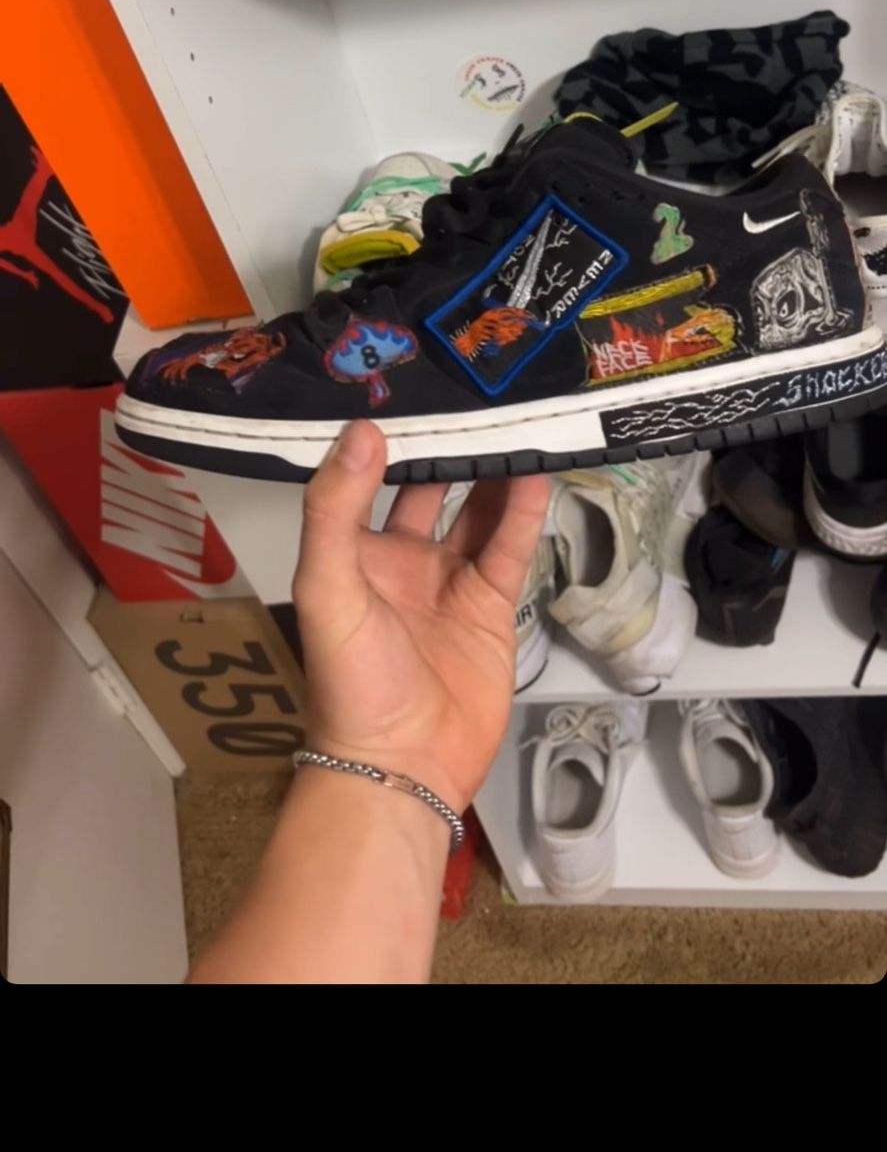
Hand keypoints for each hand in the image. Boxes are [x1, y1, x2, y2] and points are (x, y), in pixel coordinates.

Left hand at [292, 420, 549, 814]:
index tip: (409, 386)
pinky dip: (524, 511)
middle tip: (476, 393)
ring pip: (477, 512)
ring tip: (514, 420)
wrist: (402, 764)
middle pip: (429, 488)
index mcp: (352, 551)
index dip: (387, 438)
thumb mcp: (326, 586)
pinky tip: (536, 471)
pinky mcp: (491, 606)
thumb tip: (363, 430)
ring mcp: (449, 582)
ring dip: (492, 472)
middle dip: (449, 448)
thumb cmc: (350, 680)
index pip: (369, 478)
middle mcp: (401, 559)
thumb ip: (336, 508)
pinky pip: (510, 547)